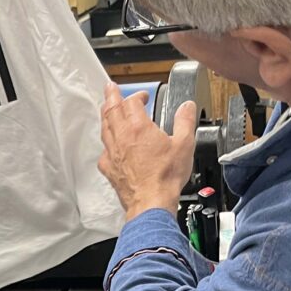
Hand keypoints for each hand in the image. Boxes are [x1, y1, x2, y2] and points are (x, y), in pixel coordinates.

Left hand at [99, 83, 197, 219]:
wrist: (151, 202)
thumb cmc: (165, 177)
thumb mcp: (184, 144)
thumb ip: (185, 121)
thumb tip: (187, 107)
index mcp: (139, 127)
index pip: (132, 102)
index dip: (137, 95)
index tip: (143, 96)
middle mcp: (122, 137)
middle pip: (111, 110)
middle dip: (111, 97)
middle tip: (110, 88)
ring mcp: (113, 153)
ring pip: (105, 128)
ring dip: (106, 115)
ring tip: (107, 109)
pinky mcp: (109, 168)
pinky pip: (104, 150)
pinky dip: (106, 142)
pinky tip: (109, 144)